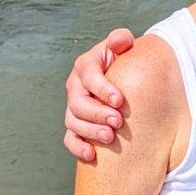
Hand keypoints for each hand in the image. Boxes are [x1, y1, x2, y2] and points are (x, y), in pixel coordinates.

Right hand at [62, 28, 134, 161]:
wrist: (125, 77)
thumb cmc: (125, 60)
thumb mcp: (123, 45)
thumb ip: (121, 39)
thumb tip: (121, 41)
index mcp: (86, 65)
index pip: (89, 76)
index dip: (103, 88)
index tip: (120, 101)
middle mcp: (76, 86)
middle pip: (77, 102)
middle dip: (97, 113)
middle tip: (117, 122)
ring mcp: (74, 107)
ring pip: (73, 121)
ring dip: (90, 131)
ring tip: (110, 138)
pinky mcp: (76, 124)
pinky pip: (70, 138)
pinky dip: (77, 147)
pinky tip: (92, 155)